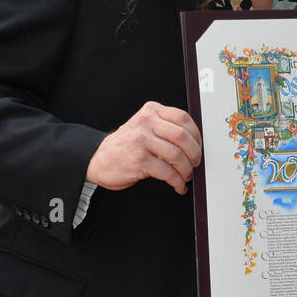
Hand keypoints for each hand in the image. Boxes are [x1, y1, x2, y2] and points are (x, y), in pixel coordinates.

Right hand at [86, 101, 201, 194]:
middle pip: (182, 137)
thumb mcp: (144, 127)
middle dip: (194, 154)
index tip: (198, 147)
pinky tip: (178, 185)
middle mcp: (146, 122)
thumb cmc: (125, 146)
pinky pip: (167, 172)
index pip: (183, 118)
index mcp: (151, 111)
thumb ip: (165, 128)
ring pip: (176, 155)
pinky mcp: (139, 160)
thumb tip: (194, 143)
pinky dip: (177, 182)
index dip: (196, 135)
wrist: (97, 159)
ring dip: (186, 170)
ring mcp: (141, 140)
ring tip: (185, 176)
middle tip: (195, 164)